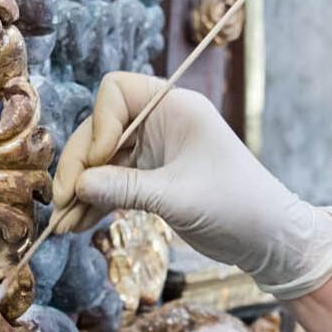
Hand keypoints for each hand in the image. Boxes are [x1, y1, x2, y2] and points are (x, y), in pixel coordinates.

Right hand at [52, 72, 331, 299]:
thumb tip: (77, 187)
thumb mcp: (177, 197)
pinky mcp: (151, 178)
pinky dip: (95, 202)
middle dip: (80, 167)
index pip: (114, 92)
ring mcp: (154, 150)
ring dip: (81, 190)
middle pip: (100, 129)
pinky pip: (112, 182)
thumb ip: (125, 188)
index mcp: (174, 107)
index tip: (96, 165)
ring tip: (63, 225)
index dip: (98, 126)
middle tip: (62, 203)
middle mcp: (160, 122)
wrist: (268, 239)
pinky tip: (78, 225)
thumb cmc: (236, 206)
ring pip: (101, 159)